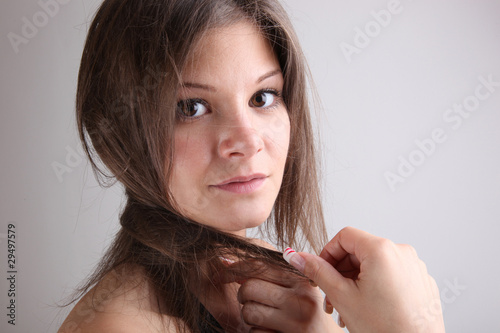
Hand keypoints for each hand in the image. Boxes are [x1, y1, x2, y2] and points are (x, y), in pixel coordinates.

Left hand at [225, 259, 338, 332]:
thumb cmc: (307, 312)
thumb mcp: (296, 287)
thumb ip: (269, 273)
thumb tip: (226, 262)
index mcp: (302, 280)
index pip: (259, 265)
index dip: (234, 268)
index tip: (221, 273)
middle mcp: (302, 300)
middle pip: (250, 288)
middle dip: (243, 295)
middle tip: (251, 300)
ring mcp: (297, 323)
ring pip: (249, 312)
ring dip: (249, 315)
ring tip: (263, 317)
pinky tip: (271, 331)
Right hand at [285, 227, 445, 332]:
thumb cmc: (387, 329)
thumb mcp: (342, 296)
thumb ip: (317, 271)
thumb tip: (296, 256)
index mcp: (382, 249)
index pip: (344, 236)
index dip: (326, 253)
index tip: (319, 271)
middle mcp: (401, 252)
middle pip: (359, 252)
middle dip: (340, 273)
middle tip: (330, 297)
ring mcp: (414, 267)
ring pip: (374, 265)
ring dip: (355, 283)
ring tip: (347, 309)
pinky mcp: (421, 282)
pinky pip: (391, 276)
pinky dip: (375, 287)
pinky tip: (368, 310)